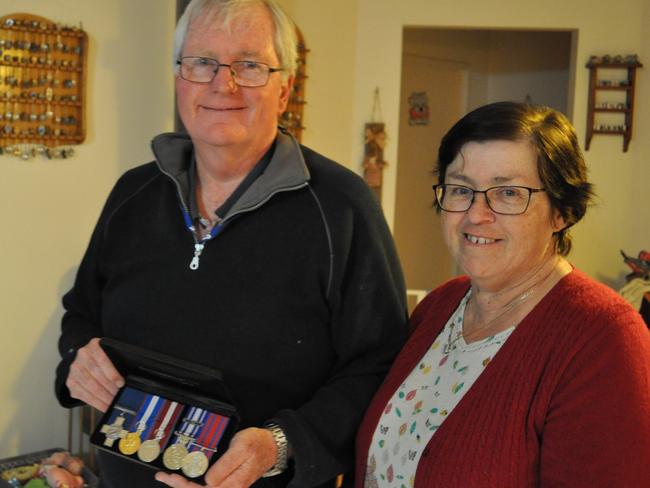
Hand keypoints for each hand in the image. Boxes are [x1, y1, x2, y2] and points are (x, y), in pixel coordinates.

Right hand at [65, 337, 123, 411]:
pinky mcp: (71, 382)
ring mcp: (74, 370)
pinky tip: (104, 406)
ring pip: (90, 387)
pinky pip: (83, 395)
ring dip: (103, 398)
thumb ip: (118, 360)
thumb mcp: (110, 352)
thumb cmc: (103, 357)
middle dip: (109, 388)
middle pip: (96, 376)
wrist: (84, 358)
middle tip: (119, 396)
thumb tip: (130, 377)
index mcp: (93, 346)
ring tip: (113, 402)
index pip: (102, 359)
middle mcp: (81, 357)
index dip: (112, 373)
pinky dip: (96, 403)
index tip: (120, 383)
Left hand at [155, 427, 276, 487]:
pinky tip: (187, 478)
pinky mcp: (229, 483)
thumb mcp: (242, 448)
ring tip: (170, 477)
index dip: (184, 485)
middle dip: (181, 486)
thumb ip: (226, 466)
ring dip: (186, 485)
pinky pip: (208, 487)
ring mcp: (229, 487)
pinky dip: (195, 483)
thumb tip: (208, 481)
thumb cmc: (257, 444)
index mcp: (233, 482)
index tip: (171, 476)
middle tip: (164, 476)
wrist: (271, 446)